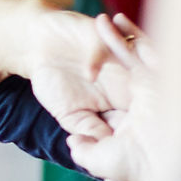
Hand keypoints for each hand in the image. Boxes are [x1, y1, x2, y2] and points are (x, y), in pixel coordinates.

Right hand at [0, 0, 139, 140]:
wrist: (35, 48)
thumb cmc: (54, 82)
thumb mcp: (69, 114)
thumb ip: (88, 128)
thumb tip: (106, 144)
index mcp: (121, 97)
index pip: (139, 113)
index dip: (140, 125)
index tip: (136, 141)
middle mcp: (125, 76)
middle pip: (146, 88)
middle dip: (145, 101)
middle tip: (143, 116)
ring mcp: (117, 55)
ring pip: (134, 65)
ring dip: (129, 77)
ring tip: (126, 93)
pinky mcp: (103, 36)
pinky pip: (108, 47)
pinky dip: (99, 61)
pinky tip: (88, 74)